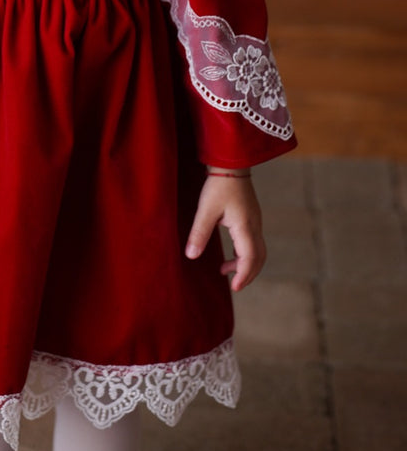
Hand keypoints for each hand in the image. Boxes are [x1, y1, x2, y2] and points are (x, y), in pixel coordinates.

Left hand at [185, 171, 265, 290]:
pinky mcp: (251, 216)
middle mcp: (255, 225)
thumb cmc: (219, 184)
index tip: (235, 288)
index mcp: (245, 226)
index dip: (244, 275)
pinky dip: (244, 252)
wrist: (231, 162)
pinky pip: (253, 241)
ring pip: (257, 249)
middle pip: (258, 257)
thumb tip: (191, 256)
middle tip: (234, 285)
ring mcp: (255, 220)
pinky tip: (229, 253)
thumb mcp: (206, 209)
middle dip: (248, 273)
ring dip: (245, 263)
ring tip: (224, 269)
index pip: (250, 258)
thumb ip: (199, 233)